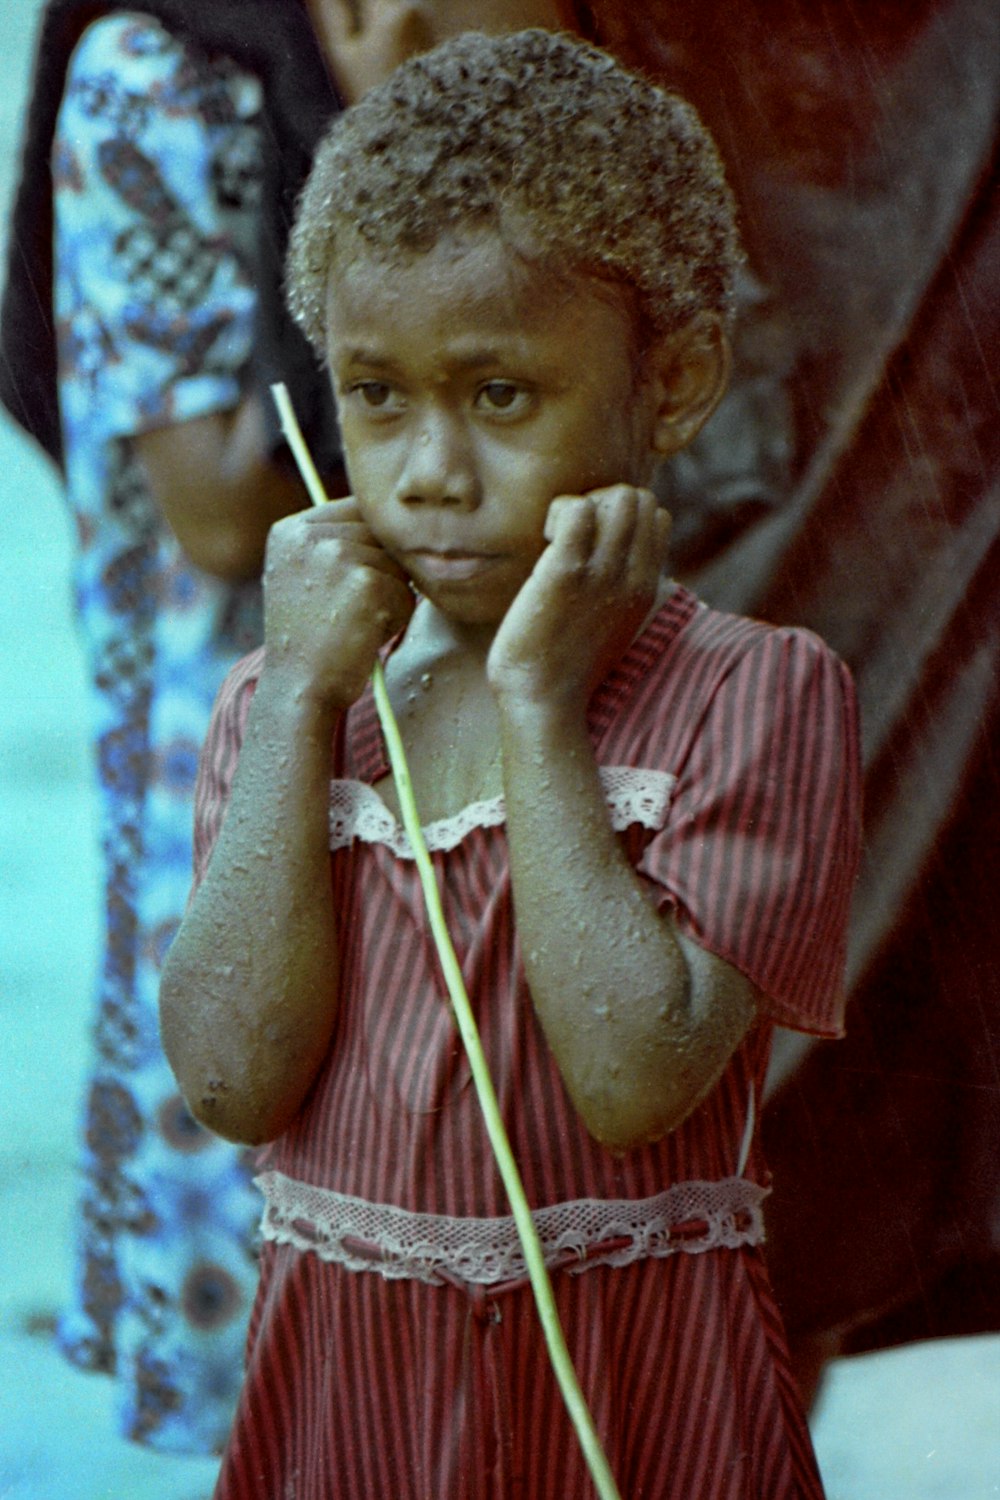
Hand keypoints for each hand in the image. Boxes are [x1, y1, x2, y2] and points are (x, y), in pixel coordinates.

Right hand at [262, 500, 413, 708]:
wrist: (300, 689)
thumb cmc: (312, 640)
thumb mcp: (305, 578)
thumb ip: (335, 543)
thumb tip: (395, 520)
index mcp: (290, 530)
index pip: (357, 513)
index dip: (368, 551)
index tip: (349, 588)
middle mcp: (308, 534)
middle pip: (379, 536)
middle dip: (379, 574)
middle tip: (346, 612)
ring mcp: (336, 554)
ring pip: (396, 565)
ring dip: (389, 598)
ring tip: (352, 624)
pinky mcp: (365, 581)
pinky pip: (406, 593)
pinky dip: (395, 619)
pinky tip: (362, 635)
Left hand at [488, 485, 669, 710]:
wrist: (543, 700)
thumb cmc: (566, 664)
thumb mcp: (614, 623)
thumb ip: (621, 589)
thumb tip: (609, 559)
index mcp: (646, 587)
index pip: (658, 517)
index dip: (622, 517)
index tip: (592, 544)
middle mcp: (632, 576)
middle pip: (639, 498)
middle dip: (603, 502)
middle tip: (572, 536)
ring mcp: (601, 574)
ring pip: (617, 497)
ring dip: (583, 504)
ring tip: (559, 537)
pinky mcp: (564, 573)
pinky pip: (577, 510)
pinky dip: (561, 513)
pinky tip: (547, 541)